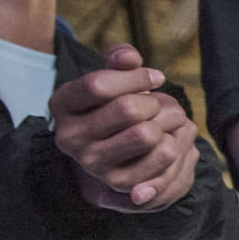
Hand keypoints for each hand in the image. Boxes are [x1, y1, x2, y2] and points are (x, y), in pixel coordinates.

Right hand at [50, 43, 200, 211]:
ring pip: (148, 134)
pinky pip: (164, 155)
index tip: (156, 78)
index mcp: (62, 104)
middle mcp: (70, 137)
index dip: (136, 77)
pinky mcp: (120, 182)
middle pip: (128, 109)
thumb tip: (129, 56)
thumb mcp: (113, 80)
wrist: (117, 152)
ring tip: (167, 120)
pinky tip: (169, 139)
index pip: (98, 85)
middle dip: (155, 101)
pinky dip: (176, 142)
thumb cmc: (115, 105)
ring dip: (169, 121)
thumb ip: (120, 61)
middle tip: (161, 105)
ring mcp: (93, 163)